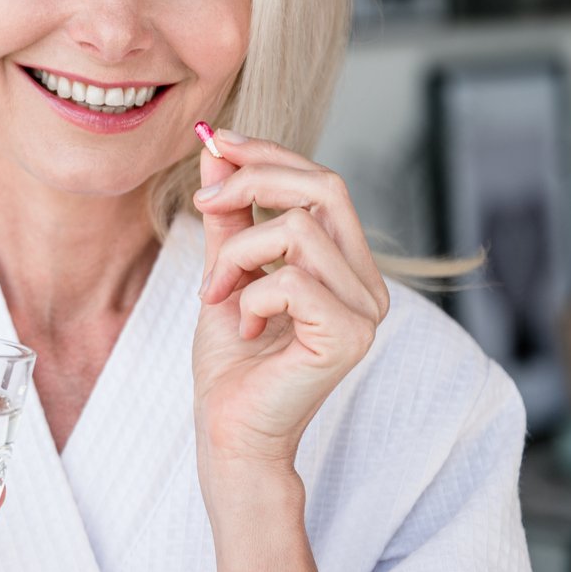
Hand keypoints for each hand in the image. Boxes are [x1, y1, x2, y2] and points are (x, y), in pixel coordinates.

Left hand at [191, 132, 389, 470]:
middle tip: (203, 202)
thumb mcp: (225, 271)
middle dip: (253, 180)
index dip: (268, 153)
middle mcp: (367, 283)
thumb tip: (217, 149)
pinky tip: (242, 329)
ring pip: (295, 230)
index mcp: (346, 264)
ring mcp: (365, 311)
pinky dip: (249, 296)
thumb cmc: (230, 362)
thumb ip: (230, 216)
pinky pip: (289, 280)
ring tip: (218, 295)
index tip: (215, 141)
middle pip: (324, 186)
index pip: (321, 181)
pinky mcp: (349, 336)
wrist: (229, 430)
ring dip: (235, 256)